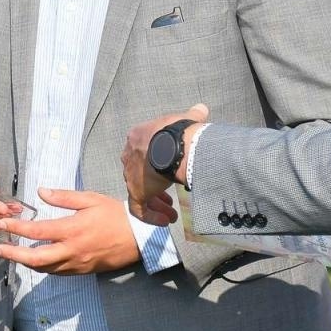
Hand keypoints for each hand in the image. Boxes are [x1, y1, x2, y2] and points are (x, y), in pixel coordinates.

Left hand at [0, 190, 141, 274]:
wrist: (140, 238)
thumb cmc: (116, 214)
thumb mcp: (90, 199)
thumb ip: (63, 197)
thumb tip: (40, 192)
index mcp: (72, 229)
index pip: (38, 231)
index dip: (17, 228)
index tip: (3, 224)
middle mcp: (72, 250)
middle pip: (35, 259)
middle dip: (13, 254)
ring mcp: (77, 264)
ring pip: (44, 268)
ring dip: (25, 262)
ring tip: (10, 253)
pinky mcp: (82, 271)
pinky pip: (57, 272)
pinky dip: (42, 267)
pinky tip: (34, 260)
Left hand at [122, 104, 208, 224]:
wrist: (172, 144)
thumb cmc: (179, 130)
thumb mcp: (186, 119)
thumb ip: (192, 115)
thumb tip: (201, 109)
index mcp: (138, 138)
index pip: (143, 154)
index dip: (156, 165)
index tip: (168, 172)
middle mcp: (129, 157)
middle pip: (140, 175)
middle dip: (155, 186)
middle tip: (169, 197)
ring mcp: (131, 175)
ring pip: (141, 193)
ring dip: (157, 203)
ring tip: (171, 213)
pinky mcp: (135, 192)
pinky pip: (139, 209)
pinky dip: (151, 216)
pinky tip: (165, 220)